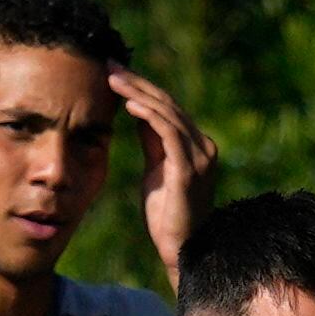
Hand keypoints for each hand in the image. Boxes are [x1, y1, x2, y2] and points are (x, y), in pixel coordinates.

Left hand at [108, 64, 217, 287]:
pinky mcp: (189, 169)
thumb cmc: (167, 215)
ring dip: (137, 93)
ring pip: (167, 113)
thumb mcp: (157, 170)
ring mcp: (200, 157)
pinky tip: (127, 104)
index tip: (115, 73)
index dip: (141, 88)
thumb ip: (153, 142)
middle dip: (137, 83)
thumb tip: (138, 112)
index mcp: (197, 146)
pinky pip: (168, 133)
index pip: (168, 108)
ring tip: (112, 79)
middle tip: (110, 65)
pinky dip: (148, 115)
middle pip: (168, 104)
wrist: (182, 250)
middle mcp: (204, 147)